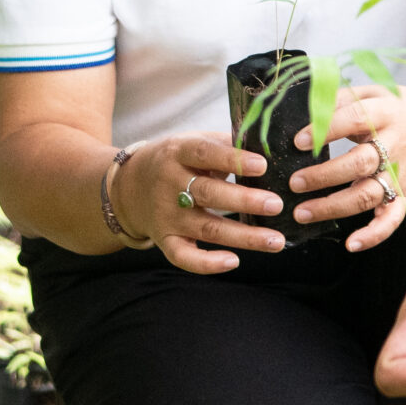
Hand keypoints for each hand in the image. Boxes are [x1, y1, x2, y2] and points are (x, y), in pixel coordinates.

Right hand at [114, 131, 283, 274]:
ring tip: (275, 240)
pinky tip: (234, 262)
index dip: (233, 159)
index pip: (205, 154)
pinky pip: (183, 257)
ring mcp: (167, 215)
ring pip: (206, 228)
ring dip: (243, 237)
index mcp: (179, 152)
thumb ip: (227, 144)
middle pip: (208, 194)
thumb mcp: (194, 141)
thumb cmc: (177, 161)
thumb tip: (270, 145)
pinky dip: (206, 263)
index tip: (262, 166)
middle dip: (244, 201)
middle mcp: (170, 184)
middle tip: (276, 205)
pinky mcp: (165, 240)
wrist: (129, 187)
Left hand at [287, 85, 405, 252]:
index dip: (326, 131)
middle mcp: (394, 145)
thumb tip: (305, 112)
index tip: (298, 142)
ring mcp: (399, 173)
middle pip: (361, 163)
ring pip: (368, 195)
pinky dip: (375, 235)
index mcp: (385, 114)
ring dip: (335, 207)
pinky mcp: (403, 194)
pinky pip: (392, 219)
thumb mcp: (369, 92)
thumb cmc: (390, 109)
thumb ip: (338, 99)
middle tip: (294, 183)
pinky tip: (352, 244)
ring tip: (302, 213)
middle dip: (325, 176)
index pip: (355, 120)